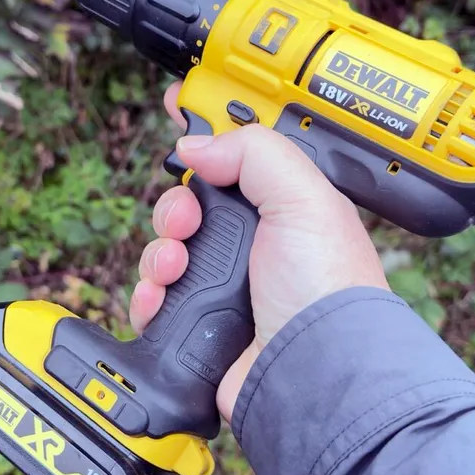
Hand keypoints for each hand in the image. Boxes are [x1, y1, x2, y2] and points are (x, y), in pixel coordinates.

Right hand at [129, 81, 391, 421]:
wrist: (312, 371)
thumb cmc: (326, 290)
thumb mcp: (303, 197)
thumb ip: (253, 153)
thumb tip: (195, 144)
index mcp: (285, 208)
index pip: (240, 155)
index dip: (207, 128)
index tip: (176, 104)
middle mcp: (255, 245)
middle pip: (189, 203)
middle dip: (176, 207)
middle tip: (188, 222)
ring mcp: (225, 287)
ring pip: (166, 249)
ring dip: (161, 253)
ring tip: (178, 268)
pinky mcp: (199, 326)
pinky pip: (153, 298)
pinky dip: (148, 295)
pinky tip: (162, 299)